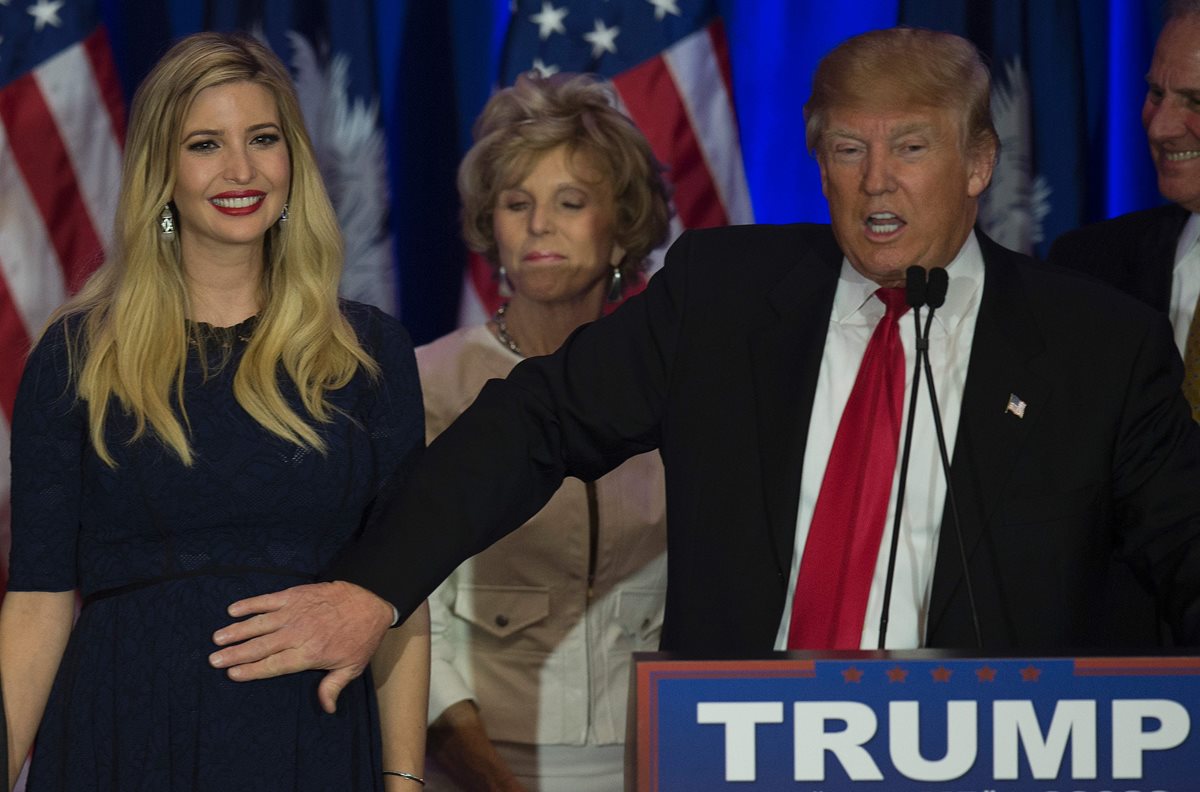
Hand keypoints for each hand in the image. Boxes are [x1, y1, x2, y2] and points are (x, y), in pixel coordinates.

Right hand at [208, 580, 393, 712]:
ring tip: (217, 638)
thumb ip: (333, 687)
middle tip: (214, 659)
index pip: (274, 665)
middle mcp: (298, 633)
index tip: (232, 674)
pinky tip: (233, 610)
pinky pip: (268, 599)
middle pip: (261, 646)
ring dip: (237, 630)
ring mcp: (296, 612)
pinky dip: (250, 604)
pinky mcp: (296, 595)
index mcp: (310, 654)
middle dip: (235, 653)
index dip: (252, 670)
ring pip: (260, 623)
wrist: (371, 602)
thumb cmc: (361, 637)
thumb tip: (327, 709)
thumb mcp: (352, 667)